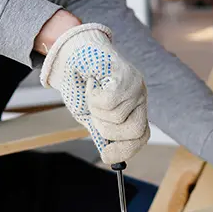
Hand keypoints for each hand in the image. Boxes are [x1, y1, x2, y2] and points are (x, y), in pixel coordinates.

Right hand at [40, 23, 149, 164]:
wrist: (71, 54)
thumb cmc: (81, 84)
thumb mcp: (90, 116)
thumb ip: (101, 134)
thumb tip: (110, 157)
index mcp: (134, 109)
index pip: (141, 137)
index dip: (125, 150)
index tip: (106, 156)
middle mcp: (140, 97)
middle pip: (136, 131)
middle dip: (108, 130)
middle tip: (94, 115)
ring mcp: (135, 84)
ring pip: (117, 117)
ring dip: (95, 109)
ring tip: (92, 92)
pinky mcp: (125, 73)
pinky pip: (109, 101)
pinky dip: (93, 96)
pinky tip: (92, 82)